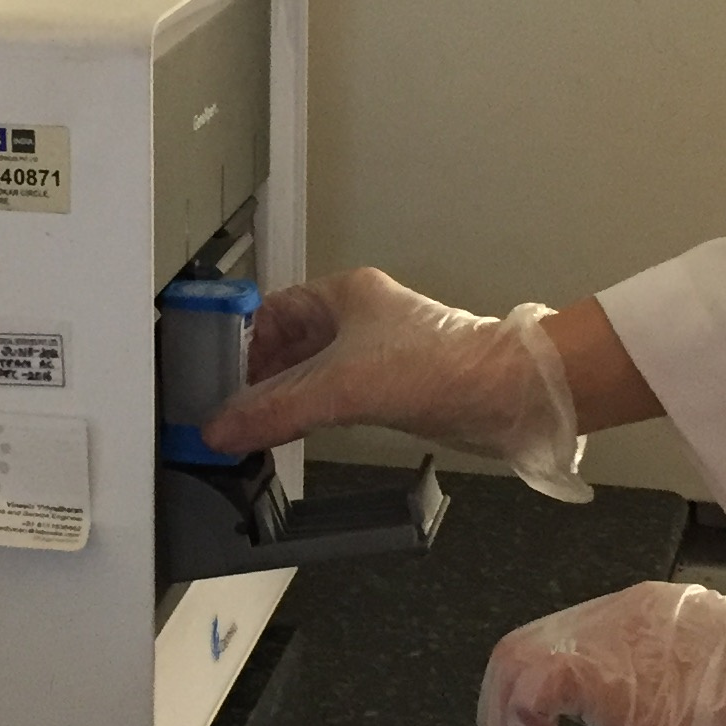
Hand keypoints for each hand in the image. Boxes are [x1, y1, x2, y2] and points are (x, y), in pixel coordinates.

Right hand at [199, 268, 592, 502]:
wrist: (505, 395)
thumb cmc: (439, 367)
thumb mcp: (340, 387)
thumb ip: (275, 410)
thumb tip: (220, 429)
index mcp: (346, 294)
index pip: (274, 309)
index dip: (244, 341)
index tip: (221, 377)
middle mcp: (362, 317)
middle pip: (291, 342)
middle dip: (261, 375)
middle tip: (233, 409)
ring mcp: (380, 351)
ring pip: (315, 370)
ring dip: (287, 395)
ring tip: (258, 425)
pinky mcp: (396, 384)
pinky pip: (340, 393)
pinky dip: (314, 410)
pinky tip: (299, 431)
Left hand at [474, 570, 725, 725]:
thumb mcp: (709, 666)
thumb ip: (665, 679)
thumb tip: (643, 710)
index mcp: (638, 614)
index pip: (561, 639)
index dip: (538, 686)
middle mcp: (611, 620)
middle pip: (526, 647)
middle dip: (505, 706)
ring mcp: (606, 646)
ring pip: (518, 664)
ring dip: (506, 723)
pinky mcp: (605, 679)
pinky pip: (532, 690)